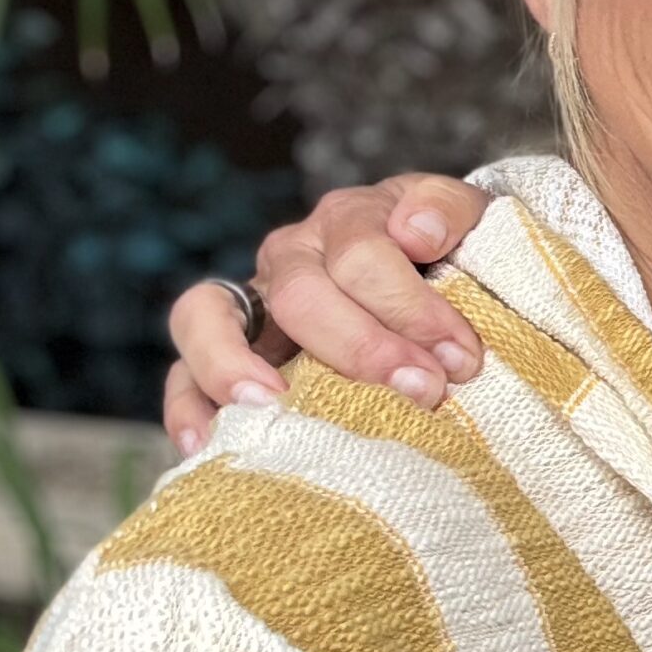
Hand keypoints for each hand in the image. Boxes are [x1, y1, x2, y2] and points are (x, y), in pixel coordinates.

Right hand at [163, 173, 492, 451]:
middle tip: (422, 390)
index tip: (460, 358)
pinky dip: (186, 407)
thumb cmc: (454, 255)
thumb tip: (414, 231)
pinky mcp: (227, 357)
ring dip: (236, 365)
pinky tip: (203, 443)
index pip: (362, 255)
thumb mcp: (469, 216)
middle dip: (361, 347)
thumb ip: (449, 208)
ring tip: (273, 405)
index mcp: (347, 219)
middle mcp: (291, 255)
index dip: (411, 307)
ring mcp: (252, 305)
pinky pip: (182, 376)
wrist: (442, 272)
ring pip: (206, 317)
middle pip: (299, 293)